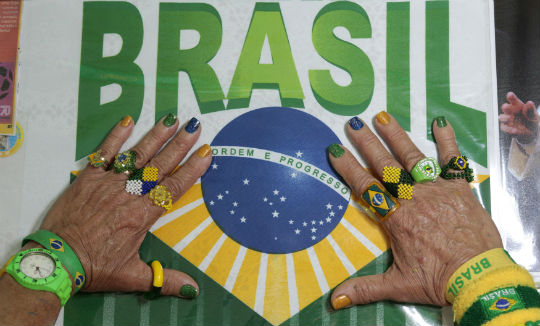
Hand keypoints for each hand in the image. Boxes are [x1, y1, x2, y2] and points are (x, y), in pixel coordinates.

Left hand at [39, 115, 210, 297]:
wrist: (58, 259)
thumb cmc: (95, 267)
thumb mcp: (133, 276)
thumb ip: (165, 279)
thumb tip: (193, 290)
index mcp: (143, 214)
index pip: (174, 186)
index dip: (192, 169)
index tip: (206, 152)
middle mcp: (130, 194)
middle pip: (160, 164)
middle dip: (179, 144)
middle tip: (195, 126)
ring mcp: (109, 182)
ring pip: (137, 155)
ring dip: (155, 136)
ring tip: (171, 119)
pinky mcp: (88, 178)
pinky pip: (104, 153)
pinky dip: (116, 136)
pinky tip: (128, 121)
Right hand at [329, 113, 502, 307]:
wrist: (479, 276)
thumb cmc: (439, 279)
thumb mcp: (399, 286)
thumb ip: (365, 288)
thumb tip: (335, 300)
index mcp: (396, 218)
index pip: (366, 188)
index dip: (348, 168)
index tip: (334, 150)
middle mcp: (413, 199)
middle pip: (385, 167)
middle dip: (367, 144)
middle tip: (353, 124)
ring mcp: (437, 190)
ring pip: (412, 159)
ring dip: (396, 137)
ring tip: (382, 117)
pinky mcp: (459, 189)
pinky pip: (452, 161)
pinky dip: (447, 141)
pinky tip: (439, 122)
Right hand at [499, 92, 538, 142]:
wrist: (531, 133)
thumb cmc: (532, 121)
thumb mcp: (534, 116)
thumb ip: (531, 111)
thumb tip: (529, 103)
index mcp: (517, 106)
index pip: (513, 100)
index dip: (511, 97)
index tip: (510, 94)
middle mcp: (510, 112)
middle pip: (505, 107)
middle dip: (505, 107)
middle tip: (507, 107)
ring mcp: (506, 120)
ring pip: (501, 117)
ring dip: (505, 118)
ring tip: (511, 118)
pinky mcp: (505, 128)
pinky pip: (505, 128)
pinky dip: (510, 129)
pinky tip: (516, 130)